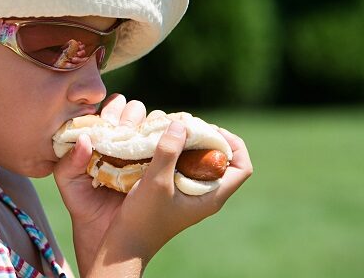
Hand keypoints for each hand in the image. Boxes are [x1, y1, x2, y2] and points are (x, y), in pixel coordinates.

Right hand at [53, 94, 252, 273]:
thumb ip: (168, 152)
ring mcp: (189, 192)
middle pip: (220, 158)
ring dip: (186, 142)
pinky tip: (156, 144)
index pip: (242, 166)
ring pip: (199, 159)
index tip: (209, 131)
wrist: (125, 243)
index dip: (232, 144)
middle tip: (184, 126)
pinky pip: (181, 164)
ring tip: (168, 132)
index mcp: (212, 196)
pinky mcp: (174, 190)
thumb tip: (182, 124)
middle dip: (205, 137)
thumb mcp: (156, 183)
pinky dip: (173, 151)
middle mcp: (205, 193)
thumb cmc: (143, 218)